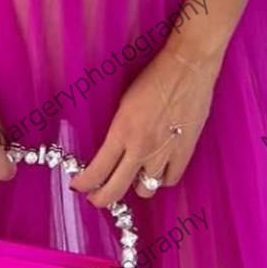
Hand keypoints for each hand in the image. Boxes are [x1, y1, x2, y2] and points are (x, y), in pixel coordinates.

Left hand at [72, 40, 219, 208]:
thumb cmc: (154, 77)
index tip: (79, 186)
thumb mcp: (124, 103)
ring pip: (145, 190)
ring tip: (134, 176)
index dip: (84, 184)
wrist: (187, 68)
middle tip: (97, 198)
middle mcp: (141, 148)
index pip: (97, 170)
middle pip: (116, 189)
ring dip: (136, 185)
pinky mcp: (185, 152)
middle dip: (102, 198)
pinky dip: (161, 179)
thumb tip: (111, 151)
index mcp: (122, 131)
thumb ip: (118, 131)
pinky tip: (158, 170)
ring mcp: (164, 153)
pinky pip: (170, 180)